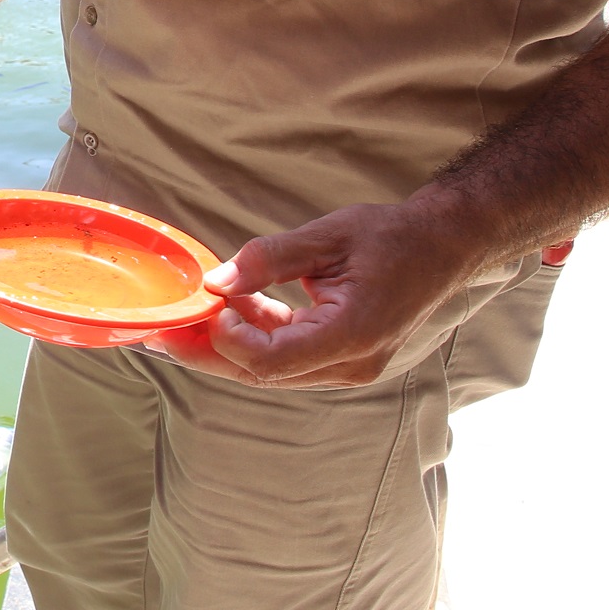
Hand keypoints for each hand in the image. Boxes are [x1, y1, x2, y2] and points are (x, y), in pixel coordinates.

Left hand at [139, 199, 484, 388]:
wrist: (444, 246)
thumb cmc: (394, 237)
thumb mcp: (329, 235)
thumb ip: (270, 258)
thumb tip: (217, 279)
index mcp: (353, 335)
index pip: (272, 360)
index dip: (229, 339)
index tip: (208, 304)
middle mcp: (351, 364)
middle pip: (263, 374)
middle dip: (209, 352)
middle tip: (164, 330)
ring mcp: (348, 367)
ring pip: (272, 369)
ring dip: (230, 343)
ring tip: (189, 315)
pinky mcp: (342, 359)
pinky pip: (288, 356)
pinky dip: (257, 335)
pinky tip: (232, 307)